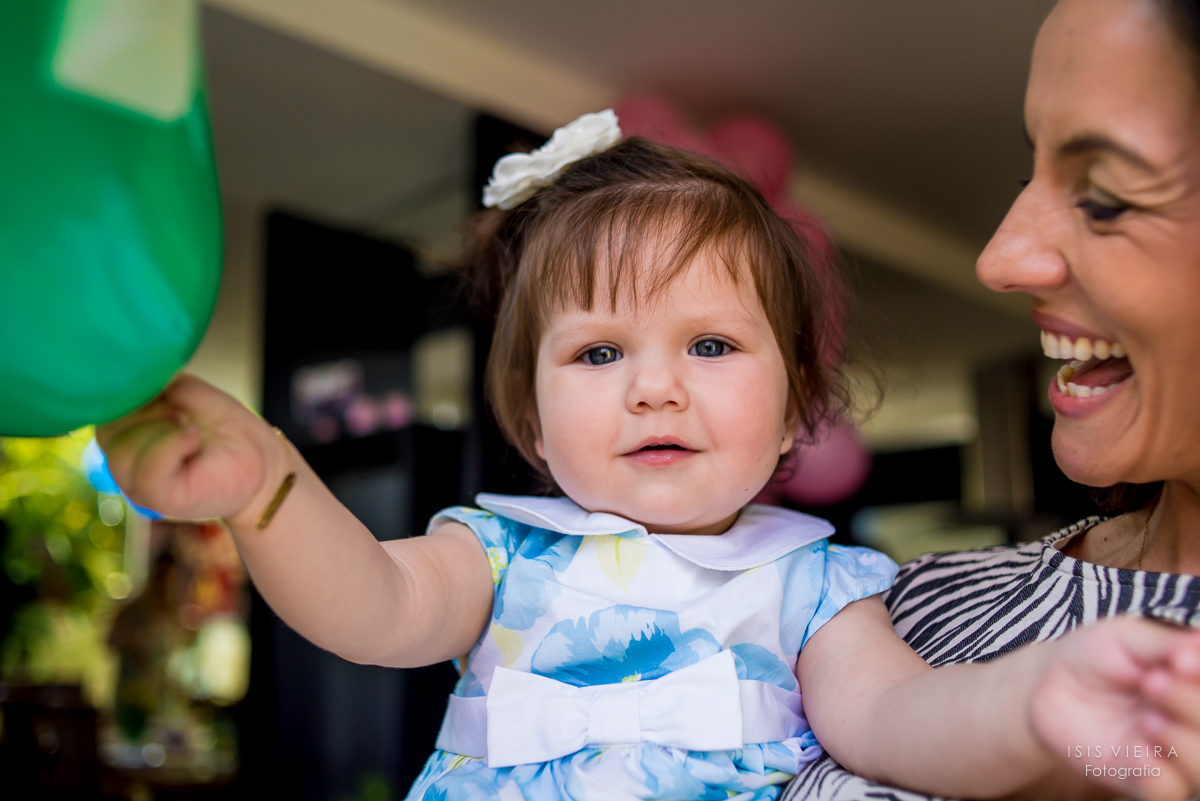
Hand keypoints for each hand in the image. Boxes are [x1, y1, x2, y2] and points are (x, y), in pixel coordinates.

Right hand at [96, 374, 278, 522]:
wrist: (267, 468)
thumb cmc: (233, 436)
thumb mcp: (195, 395)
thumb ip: (163, 384)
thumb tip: (139, 369)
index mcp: (130, 442)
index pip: (105, 414)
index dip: (130, 396)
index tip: (165, 395)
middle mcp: (128, 467)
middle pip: (109, 430)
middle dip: (146, 412)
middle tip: (181, 414)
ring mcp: (141, 486)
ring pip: (125, 449)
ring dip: (161, 428)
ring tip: (191, 429)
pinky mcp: (161, 499)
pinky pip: (149, 468)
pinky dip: (172, 444)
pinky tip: (193, 437)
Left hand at [1030, 615, 1199, 800]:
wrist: (1048, 683)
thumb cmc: (1094, 655)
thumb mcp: (1127, 637)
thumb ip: (1167, 643)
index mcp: (1193, 685)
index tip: (1180, 662)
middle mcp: (1190, 722)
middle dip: (1191, 704)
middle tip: (1153, 682)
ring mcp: (1169, 753)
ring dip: (1183, 742)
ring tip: (1149, 720)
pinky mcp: (1141, 778)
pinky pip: (1166, 791)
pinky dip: (1160, 777)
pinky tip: (1141, 757)